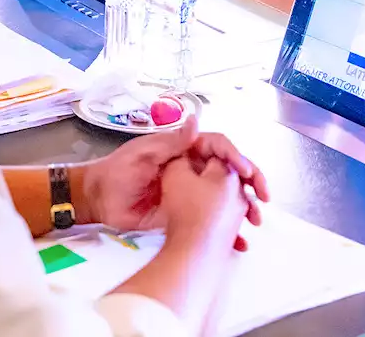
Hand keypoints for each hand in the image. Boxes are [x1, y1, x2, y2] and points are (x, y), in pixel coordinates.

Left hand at [75, 116, 267, 248]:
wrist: (100, 201)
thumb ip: (171, 142)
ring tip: (255, 222)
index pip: (218, 148)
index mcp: (183, 149)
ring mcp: (192, 193)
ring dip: (244, 208)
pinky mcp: (187, 214)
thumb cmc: (117, 171)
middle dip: (251, 183)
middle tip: (264, 197)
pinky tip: (240, 242)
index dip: (236, 157)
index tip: (248, 172)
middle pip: (230, 173)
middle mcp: (193, 169)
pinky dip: (228, 231)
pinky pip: (213, 221)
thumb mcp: (143, 154)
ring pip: (227, 198)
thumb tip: (196, 120)